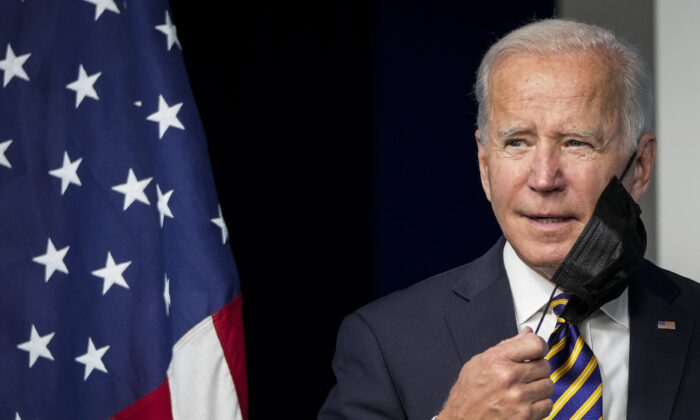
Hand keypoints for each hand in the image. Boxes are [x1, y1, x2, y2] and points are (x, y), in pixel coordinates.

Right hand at [437, 327, 552, 419]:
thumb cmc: (468, 393)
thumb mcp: (479, 362)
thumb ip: (506, 346)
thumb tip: (527, 333)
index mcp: (496, 360)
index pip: (535, 344)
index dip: (539, 346)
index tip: (537, 351)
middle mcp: (508, 377)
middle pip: (544, 365)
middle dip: (537, 369)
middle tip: (524, 374)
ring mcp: (518, 398)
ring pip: (548, 385)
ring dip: (539, 387)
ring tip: (523, 389)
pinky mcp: (525, 416)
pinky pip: (547, 404)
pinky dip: (539, 404)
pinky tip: (525, 402)